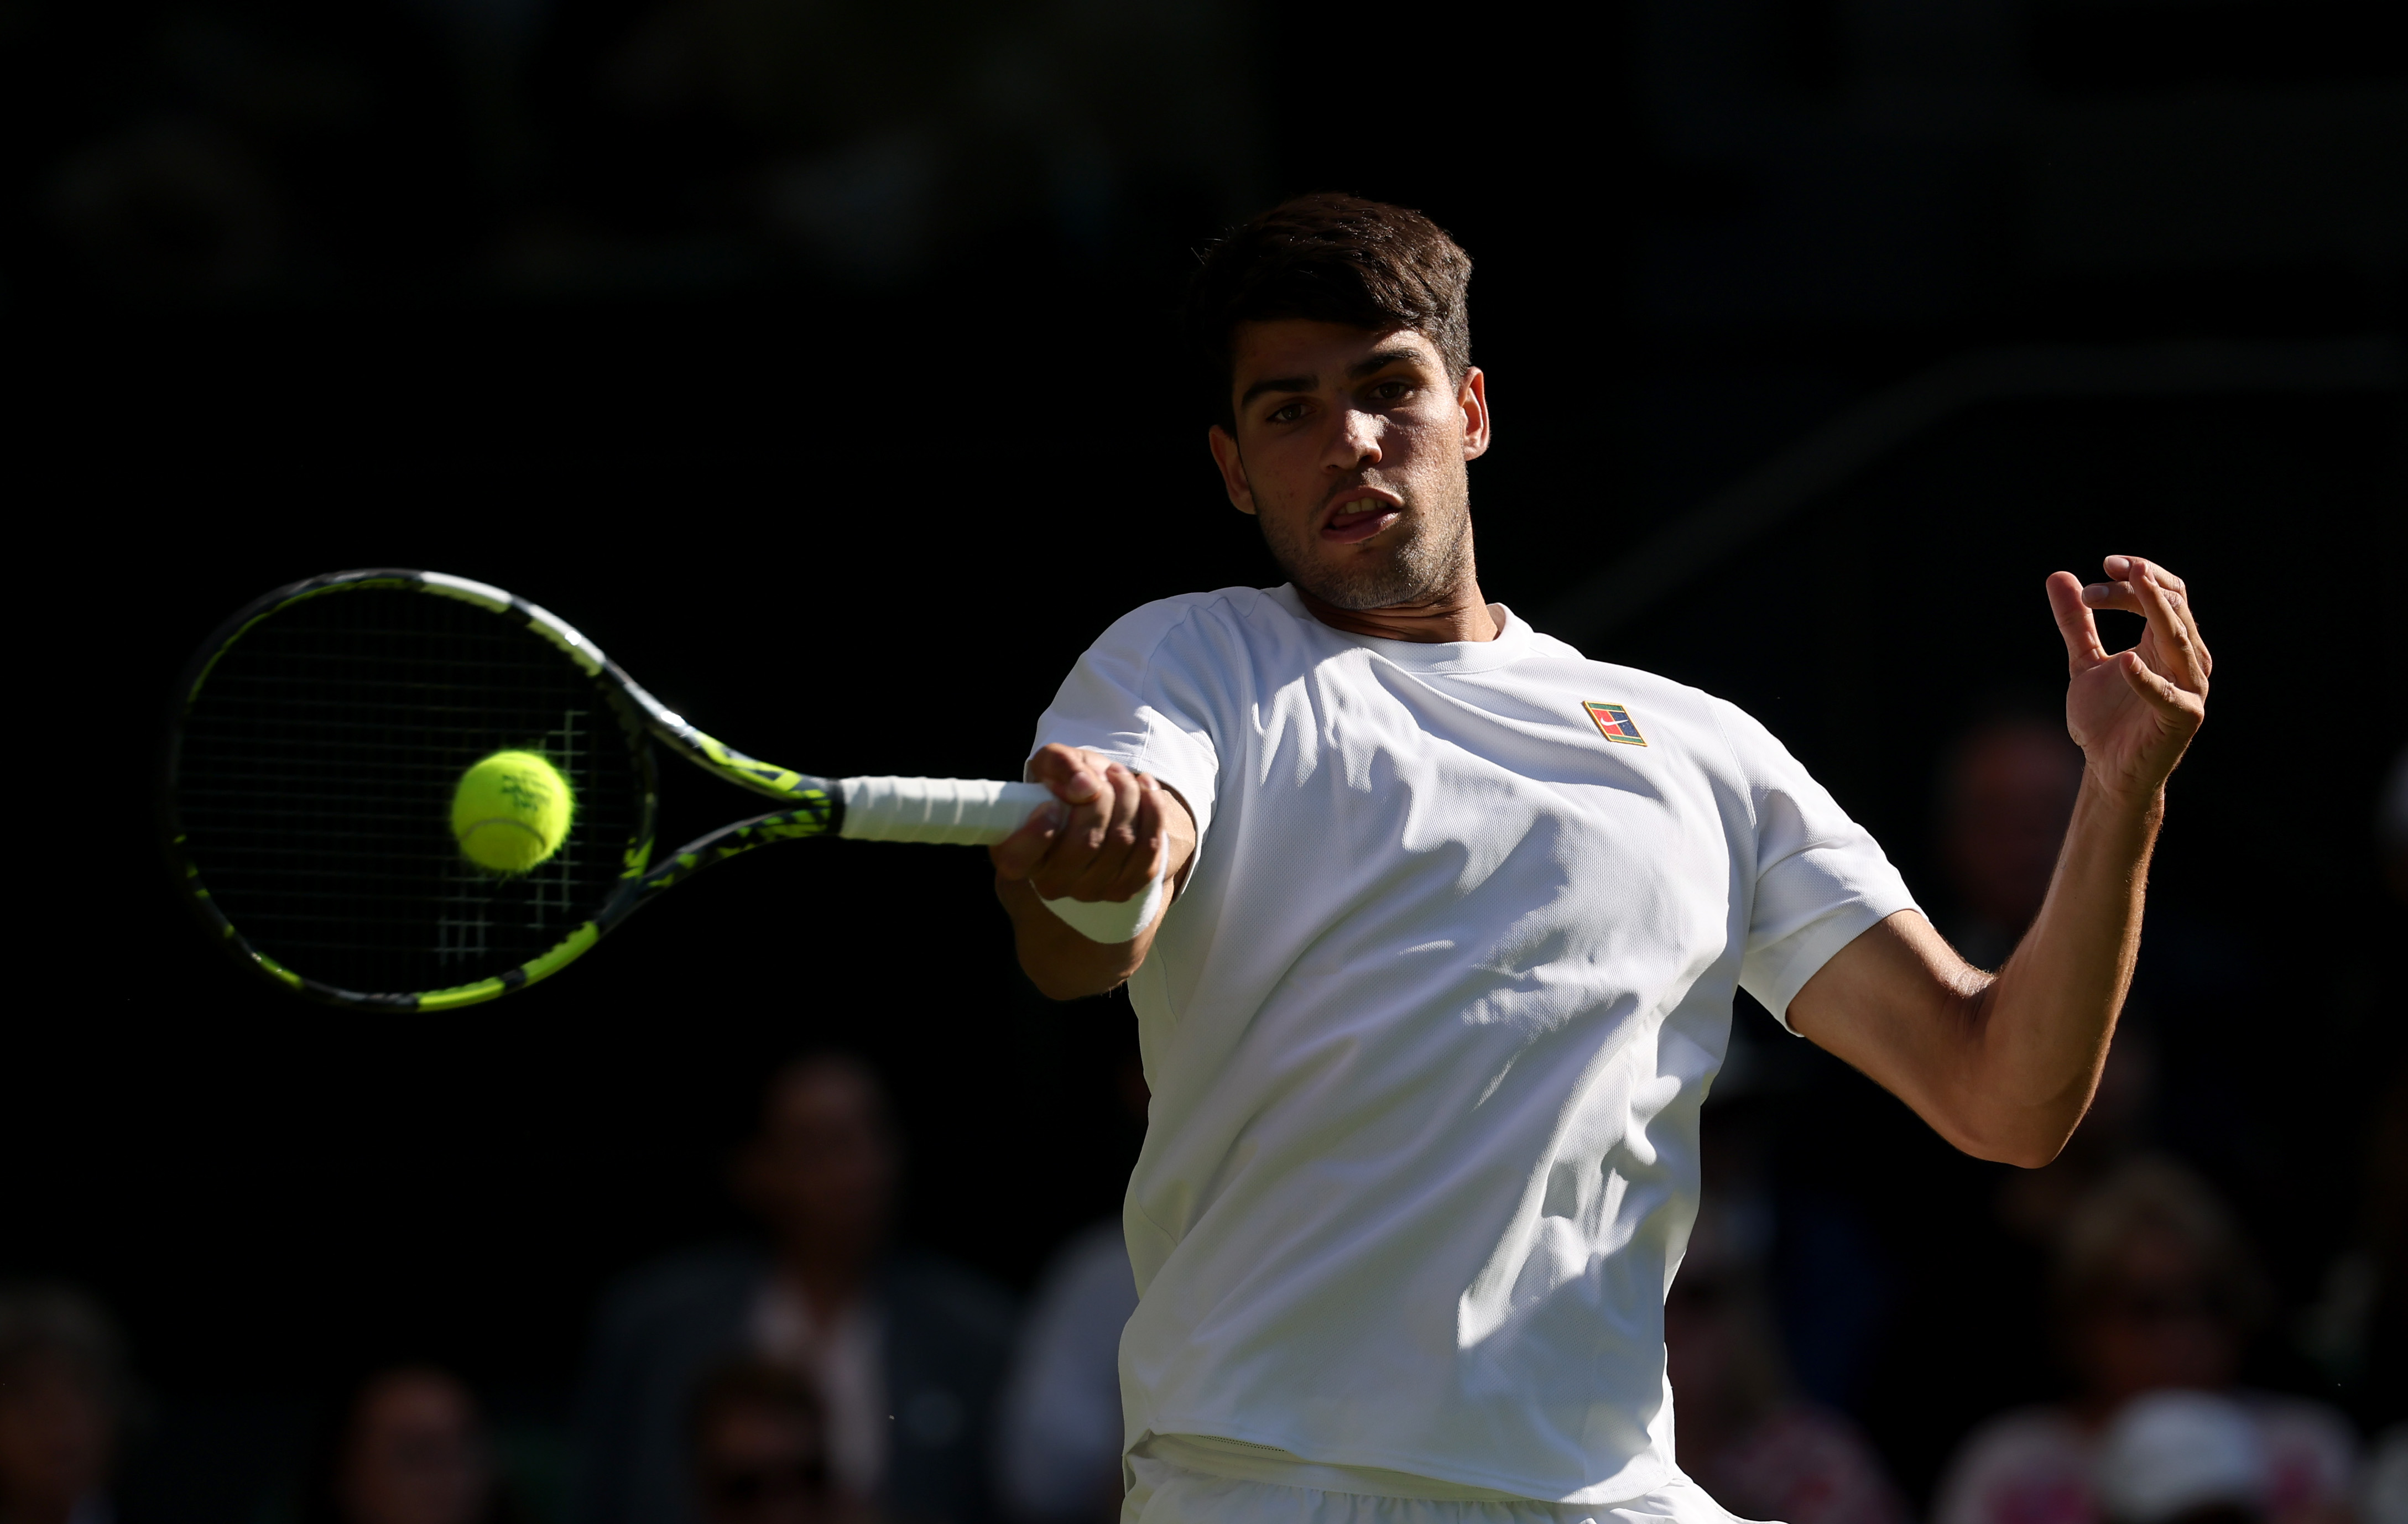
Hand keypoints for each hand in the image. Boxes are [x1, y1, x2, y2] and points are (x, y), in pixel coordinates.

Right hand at [989, 744, 1182, 903]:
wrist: (1101, 802)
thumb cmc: (1067, 784)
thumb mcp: (1053, 762)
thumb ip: (1060, 765)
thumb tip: (1085, 787)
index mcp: (1018, 855)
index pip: (1016, 859)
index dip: (1036, 833)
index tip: (1052, 803)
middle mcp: (1051, 882)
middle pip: (1085, 842)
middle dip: (1103, 797)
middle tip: (1105, 773)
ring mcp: (1090, 890)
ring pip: (1121, 841)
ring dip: (1129, 797)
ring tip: (1122, 775)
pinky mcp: (1126, 888)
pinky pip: (1149, 849)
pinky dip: (1153, 811)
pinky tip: (1146, 789)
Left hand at [2047, 555, 2209, 808]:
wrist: (2107, 769)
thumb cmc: (2105, 718)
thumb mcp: (2085, 661)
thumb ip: (2077, 623)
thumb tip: (2059, 576)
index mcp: (2167, 643)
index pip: (2162, 594)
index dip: (2135, 577)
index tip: (2102, 566)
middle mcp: (2186, 660)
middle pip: (2174, 606)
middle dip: (2141, 585)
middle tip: (2109, 568)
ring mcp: (2189, 688)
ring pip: (2180, 638)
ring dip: (2156, 609)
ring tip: (2136, 582)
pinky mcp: (2184, 718)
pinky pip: (2170, 695)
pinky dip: (2148, 679)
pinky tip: (2126, 661)